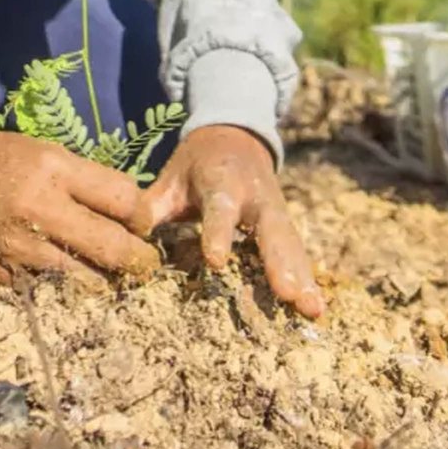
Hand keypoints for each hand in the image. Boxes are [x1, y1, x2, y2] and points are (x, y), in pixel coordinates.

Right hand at [0, 130, 159, 286]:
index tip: (142, 223)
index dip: (142, 215)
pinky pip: (47, 290)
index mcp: (55, 169)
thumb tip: (127, 210)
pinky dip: (64, 290)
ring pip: (84, 280)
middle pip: (111, 246)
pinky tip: (71, 285)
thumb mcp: (46, 152)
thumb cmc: (0, 159)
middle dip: (139, 260)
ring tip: (112, 278)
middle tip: (147, 265)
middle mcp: (42, 209)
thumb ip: (85, 180)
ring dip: (104, 281)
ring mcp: (22, 247)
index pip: (122, 198)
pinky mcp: (4, 273)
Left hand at [136, 125, 322, 318]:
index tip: (216, 262)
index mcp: (223, 180)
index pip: (220, 208)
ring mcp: (275, 211)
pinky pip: (297, 252)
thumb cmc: (196, 165)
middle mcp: (255, 196)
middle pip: (269, 230)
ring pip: (290, 244)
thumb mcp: (172, 177)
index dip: (218, 234)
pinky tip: (315, 308)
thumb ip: (154, 205)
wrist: (235, 139)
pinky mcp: (285, 226)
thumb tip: (131, 237)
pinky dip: (307, 278)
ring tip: (312, 309)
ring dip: (302, 276)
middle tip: (288, 294)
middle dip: (280, 262)